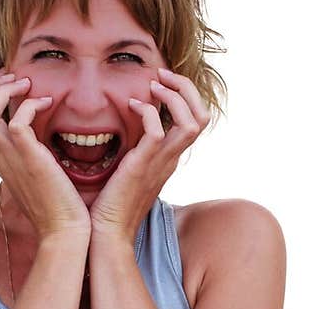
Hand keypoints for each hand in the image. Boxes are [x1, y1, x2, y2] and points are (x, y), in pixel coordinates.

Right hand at [0, 69, 90, 242]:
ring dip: (4, 91)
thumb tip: (35, 135)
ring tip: (28, 84)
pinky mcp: (31, 162)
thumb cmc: (56, 205)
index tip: (7, 82)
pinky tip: (47, 103)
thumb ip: (28, 153)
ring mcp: (11, 160)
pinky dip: (29, 106)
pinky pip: (17, 124)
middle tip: (14, 77)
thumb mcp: (35, 173)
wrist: (64, 231)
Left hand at [88, 68, 210, 243]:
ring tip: (153, 84)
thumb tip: (127, 134)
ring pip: (191, 121)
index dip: (184, 97)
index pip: (196, 121)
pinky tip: (129, 105)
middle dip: (186, 88)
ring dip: (174, 95)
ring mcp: (161, 163)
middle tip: (161, 75)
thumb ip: (136, 152)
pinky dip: (147, 110)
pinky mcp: (143, 166)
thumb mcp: (130, 173)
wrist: (106, 233)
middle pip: (202, 116)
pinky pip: (157, 130)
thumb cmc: (112, 206)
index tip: (161, 84)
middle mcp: (172, 159)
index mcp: (170, 159)